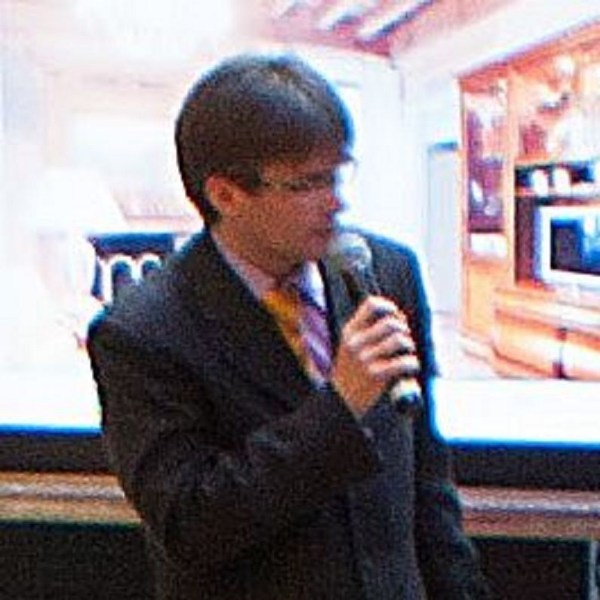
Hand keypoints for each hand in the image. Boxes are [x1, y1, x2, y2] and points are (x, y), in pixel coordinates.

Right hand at [330, 296, 419, 417]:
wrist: (342, 400)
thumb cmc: (352, 371)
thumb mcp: (351, 345)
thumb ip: (368, 330)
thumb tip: (398, 317)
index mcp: (350, 331)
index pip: (372, 304)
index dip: (390, 307)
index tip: (396, 317)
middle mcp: (356, 342)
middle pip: (391, 322)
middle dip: (404, 329)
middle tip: (405, 339)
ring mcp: (365, 358)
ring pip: (400, 340)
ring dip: (409, 346)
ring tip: (407, 354)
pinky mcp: (376, 375)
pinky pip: (404, 362)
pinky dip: (412, 364)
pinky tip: (409, 368)